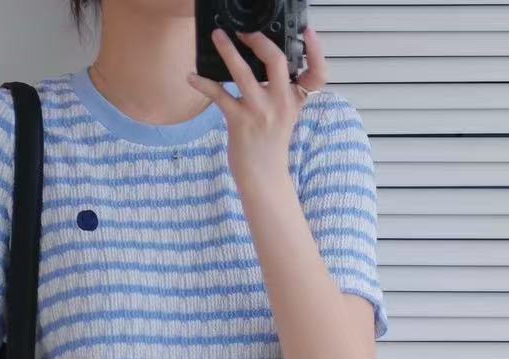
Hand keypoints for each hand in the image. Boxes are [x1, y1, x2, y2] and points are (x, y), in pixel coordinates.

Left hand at [187, 24, 327, 192]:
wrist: (263, 178)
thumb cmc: (270, 144)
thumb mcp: (285, 115)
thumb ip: (281, 90)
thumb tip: (262, 61)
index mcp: (295, 100)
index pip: (318, 74)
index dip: (317, 51)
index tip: (307, 31)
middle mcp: (280, 103)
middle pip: (276, 62)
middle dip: (259, 41)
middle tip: (246, 32)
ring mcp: (260, 112)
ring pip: (243, 74)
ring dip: (228, 51)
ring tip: (217, 36)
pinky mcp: (240, 122)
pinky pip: (220, 96)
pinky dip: (203, 84)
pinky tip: (191, 77)